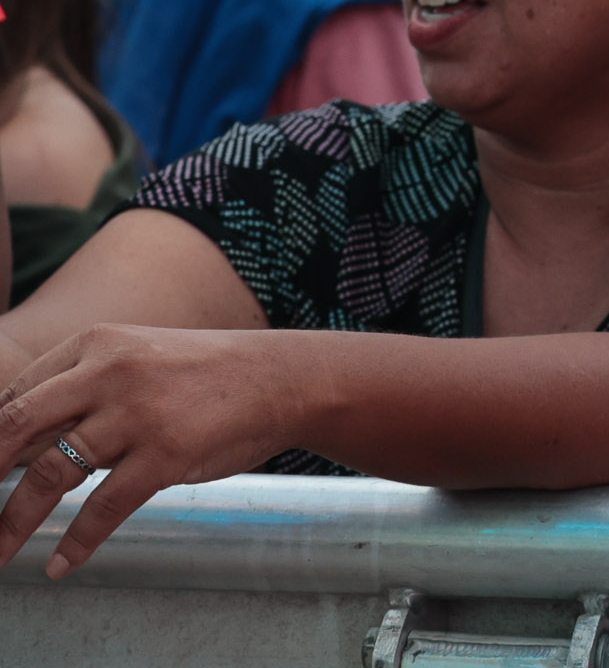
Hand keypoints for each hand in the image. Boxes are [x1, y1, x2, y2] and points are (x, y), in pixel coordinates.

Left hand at [0, 323, 306, 576]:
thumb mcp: (138, 363)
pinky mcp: (167, 452)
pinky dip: (76, 542)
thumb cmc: (204, 376)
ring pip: (51, 473)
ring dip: (13, 523)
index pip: (16, 394)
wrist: (283, 378)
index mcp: (97, 343)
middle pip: (17, 427)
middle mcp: (110, 372)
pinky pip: (104, 507)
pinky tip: (61, 563)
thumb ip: (81, 394)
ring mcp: (139, 412)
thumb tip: (17, 445)